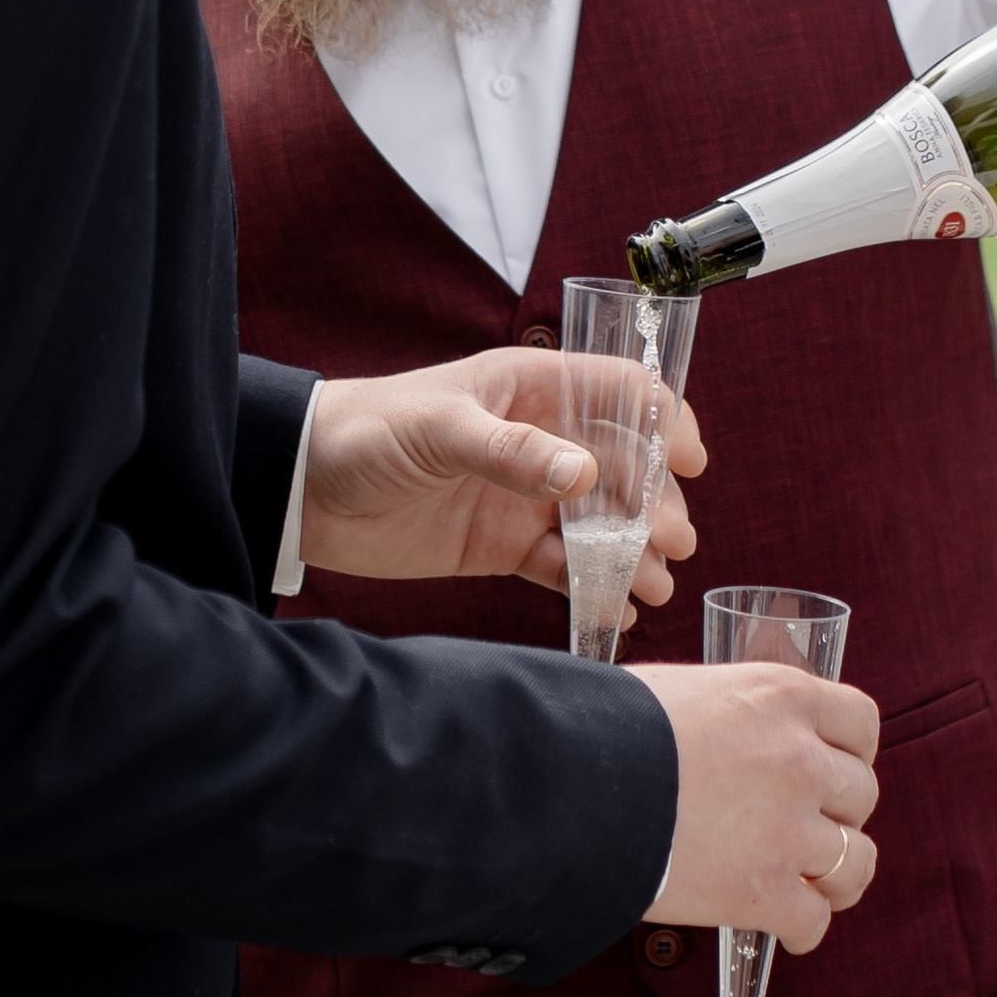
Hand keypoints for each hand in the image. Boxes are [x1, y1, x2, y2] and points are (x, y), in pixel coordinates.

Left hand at [297, 350, 703, 598]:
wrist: (305, 489)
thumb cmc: (368, 430)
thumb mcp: (439, 428)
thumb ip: (510, 452)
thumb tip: (585, 474)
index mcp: (530, 388)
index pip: (619, 390)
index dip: (663, 418)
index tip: (692, 460)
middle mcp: (538, 439)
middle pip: (622, 466)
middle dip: (656, 502)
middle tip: (672, 542)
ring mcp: (523, 496)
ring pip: (600, 523)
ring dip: (633, 551)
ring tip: (655, 584)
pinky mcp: (501, 545)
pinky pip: (562, 566)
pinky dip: (594, 586)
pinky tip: (619, 608)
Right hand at [631, 661, 880, 954]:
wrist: (569, 784)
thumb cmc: (610, 727)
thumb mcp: (688, 690)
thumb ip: (734, 712)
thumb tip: (733, 735)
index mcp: (783, 697)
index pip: (861, 722)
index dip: (851, 751)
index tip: (834, 767)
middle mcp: (801, 759)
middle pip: (861, 794)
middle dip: (837, 813)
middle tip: (806, 827)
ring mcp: (788, 829)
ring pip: (855, 861)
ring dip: (836, 875)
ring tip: (810, 883)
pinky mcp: (764, 893)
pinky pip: (814, 920)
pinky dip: (801, 927)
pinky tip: (781, 924)